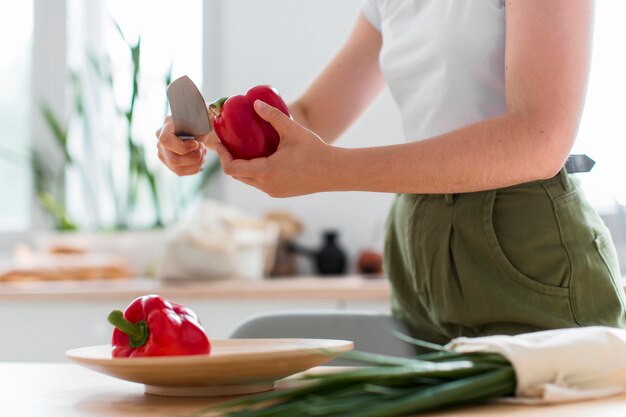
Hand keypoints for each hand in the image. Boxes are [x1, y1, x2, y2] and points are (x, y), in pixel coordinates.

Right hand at [155, 111, 219, 175]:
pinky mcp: (168, 162)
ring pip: (178, 169)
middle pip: (173, 160)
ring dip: (196, 163)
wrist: (200, 126)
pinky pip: (180, 172)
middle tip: (203, 149)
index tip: (197, 144)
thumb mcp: (207, 112)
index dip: (182, 147)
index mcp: (167, 125)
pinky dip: (194, 168)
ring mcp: (163, 153)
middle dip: (194, 158)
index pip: (165, 141)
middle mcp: (160, 140)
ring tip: (203, 153)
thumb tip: (215, 110)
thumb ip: (210, 110)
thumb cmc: (204, 118)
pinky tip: (200, 158)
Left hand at [216, 100, 336, 196]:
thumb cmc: (315, 151)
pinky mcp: (280, 193)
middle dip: (230, 160)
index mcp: (266, 172)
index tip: (220, 143)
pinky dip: (255, 172)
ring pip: (249, 181)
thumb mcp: (292, 130)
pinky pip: (260, 184)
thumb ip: (272, 116)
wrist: (334, 172)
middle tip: (227, 144)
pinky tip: (260, 159)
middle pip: (238, 175)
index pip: (232, 169)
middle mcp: (266, 185)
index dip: (223, 156)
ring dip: (243, 167)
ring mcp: (273, 191)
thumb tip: (255, 103)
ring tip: (242, 150)